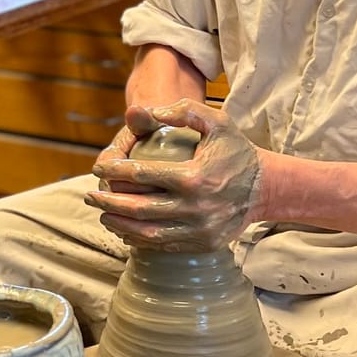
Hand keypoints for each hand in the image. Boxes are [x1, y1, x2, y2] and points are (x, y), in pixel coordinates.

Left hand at [87, 99, 267, 251]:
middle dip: (108, 201)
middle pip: (138, 208)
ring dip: (119, 223)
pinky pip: (163, 245)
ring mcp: (198, 230)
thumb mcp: (217, 122)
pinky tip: (125, 228)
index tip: (98, 167)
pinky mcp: (202, 245)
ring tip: (103, 213)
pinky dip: (139, 238)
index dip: (114, 170)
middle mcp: (194, 207)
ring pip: (147, 232)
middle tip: (90, 194)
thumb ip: (184, 111)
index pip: (141, 174)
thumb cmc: (236, 151)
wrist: (266, 188)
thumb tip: (149, 111)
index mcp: (193, 176)